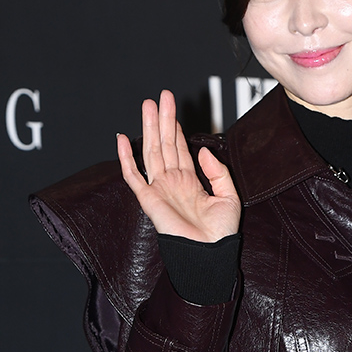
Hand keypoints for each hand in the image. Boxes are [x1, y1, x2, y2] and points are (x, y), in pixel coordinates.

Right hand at [117, 89, 240, 241]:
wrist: (209, 254)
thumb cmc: (220, 233)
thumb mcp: (229, 196)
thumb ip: (218, 172)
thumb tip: (201, 150)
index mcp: (190, 182)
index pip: (180, 149)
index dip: (176, 128)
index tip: (172, 109)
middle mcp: (172, 182)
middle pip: (164, 144)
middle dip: (161, 120)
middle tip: (160, 96)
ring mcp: (159, 189)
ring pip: (150, 152)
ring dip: (148, 128)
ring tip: (147, 106)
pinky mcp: (148, 200)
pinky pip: (133, 176)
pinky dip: (126, 158)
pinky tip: (122, 139)